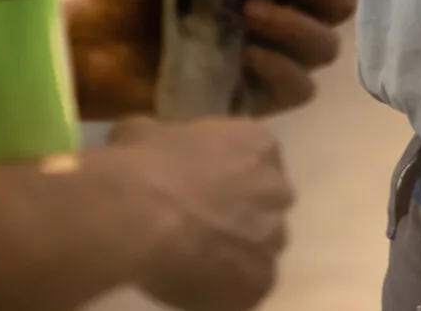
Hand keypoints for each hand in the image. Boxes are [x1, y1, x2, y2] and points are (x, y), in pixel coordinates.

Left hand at [65, 0, 357, 118]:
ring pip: (326, 46)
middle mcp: (284, 8)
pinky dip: (280, 67)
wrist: (96, 40)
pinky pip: (299, 88)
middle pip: (341, 1)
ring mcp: (274, 55)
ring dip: (295, 24)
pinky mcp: (257, 96)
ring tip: (246, 10)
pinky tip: (244, 52)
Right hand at [109, 114, 293, 310]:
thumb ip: (164, 139)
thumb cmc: (144, 163)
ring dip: (234, 254)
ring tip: (194, 260)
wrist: (143, 212)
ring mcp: (273, 237)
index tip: (202, 189)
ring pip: (257, 250)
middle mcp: (277, 189)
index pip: (255, 161)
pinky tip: (194, 284)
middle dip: (238, 216)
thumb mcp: (144, 131)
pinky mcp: (260, 281)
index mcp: (258, 145)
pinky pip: (245, 287)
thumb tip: (149, 146)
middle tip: (199, 226)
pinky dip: (224, 289)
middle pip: (264, 206)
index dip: (227, 178)